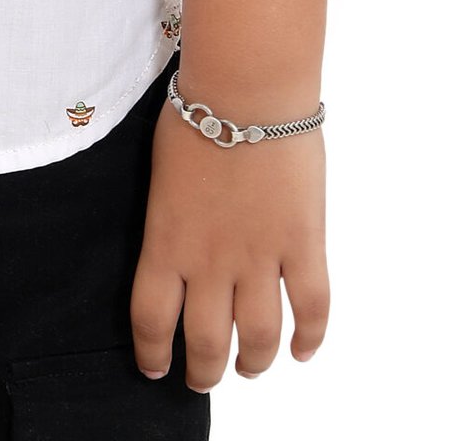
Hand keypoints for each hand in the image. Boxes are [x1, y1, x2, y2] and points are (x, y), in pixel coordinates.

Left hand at [129, 94, 328, 391]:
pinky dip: (310, 337)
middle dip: (204, 372)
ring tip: (250, 368)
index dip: (153, 354)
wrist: (246, 88)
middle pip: (207, 343)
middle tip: (204, 378)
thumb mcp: (162, 175)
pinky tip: (302, 350)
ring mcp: (261, 256)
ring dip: (254, 363)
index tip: (156, 368)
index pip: (152, 321)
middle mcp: (211, 261)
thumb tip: (176, 246)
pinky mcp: (304, 243)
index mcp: (168, 242)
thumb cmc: (197, 113)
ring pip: (260, 339)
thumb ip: (170, 221)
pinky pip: (313, 307)